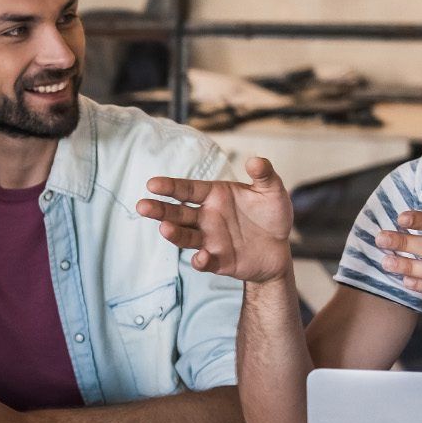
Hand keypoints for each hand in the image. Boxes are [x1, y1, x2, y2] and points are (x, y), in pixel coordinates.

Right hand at [137, 159, 294, 282]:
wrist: (279, 249)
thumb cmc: (271, 216)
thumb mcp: (272, 192)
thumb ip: (264, 175)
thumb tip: (255, 161)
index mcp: (214, 196)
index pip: (187, 190)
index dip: (170, 187)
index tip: (152, 184)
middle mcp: (206, 217)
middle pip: (177, 213)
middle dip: (159, 210)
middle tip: (142, 206)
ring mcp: (209, 240)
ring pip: (185, 237)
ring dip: (174, 234)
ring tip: (164, 229)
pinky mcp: (218, 261)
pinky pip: (204, 261)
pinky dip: (200, 261)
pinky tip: (201, 257)